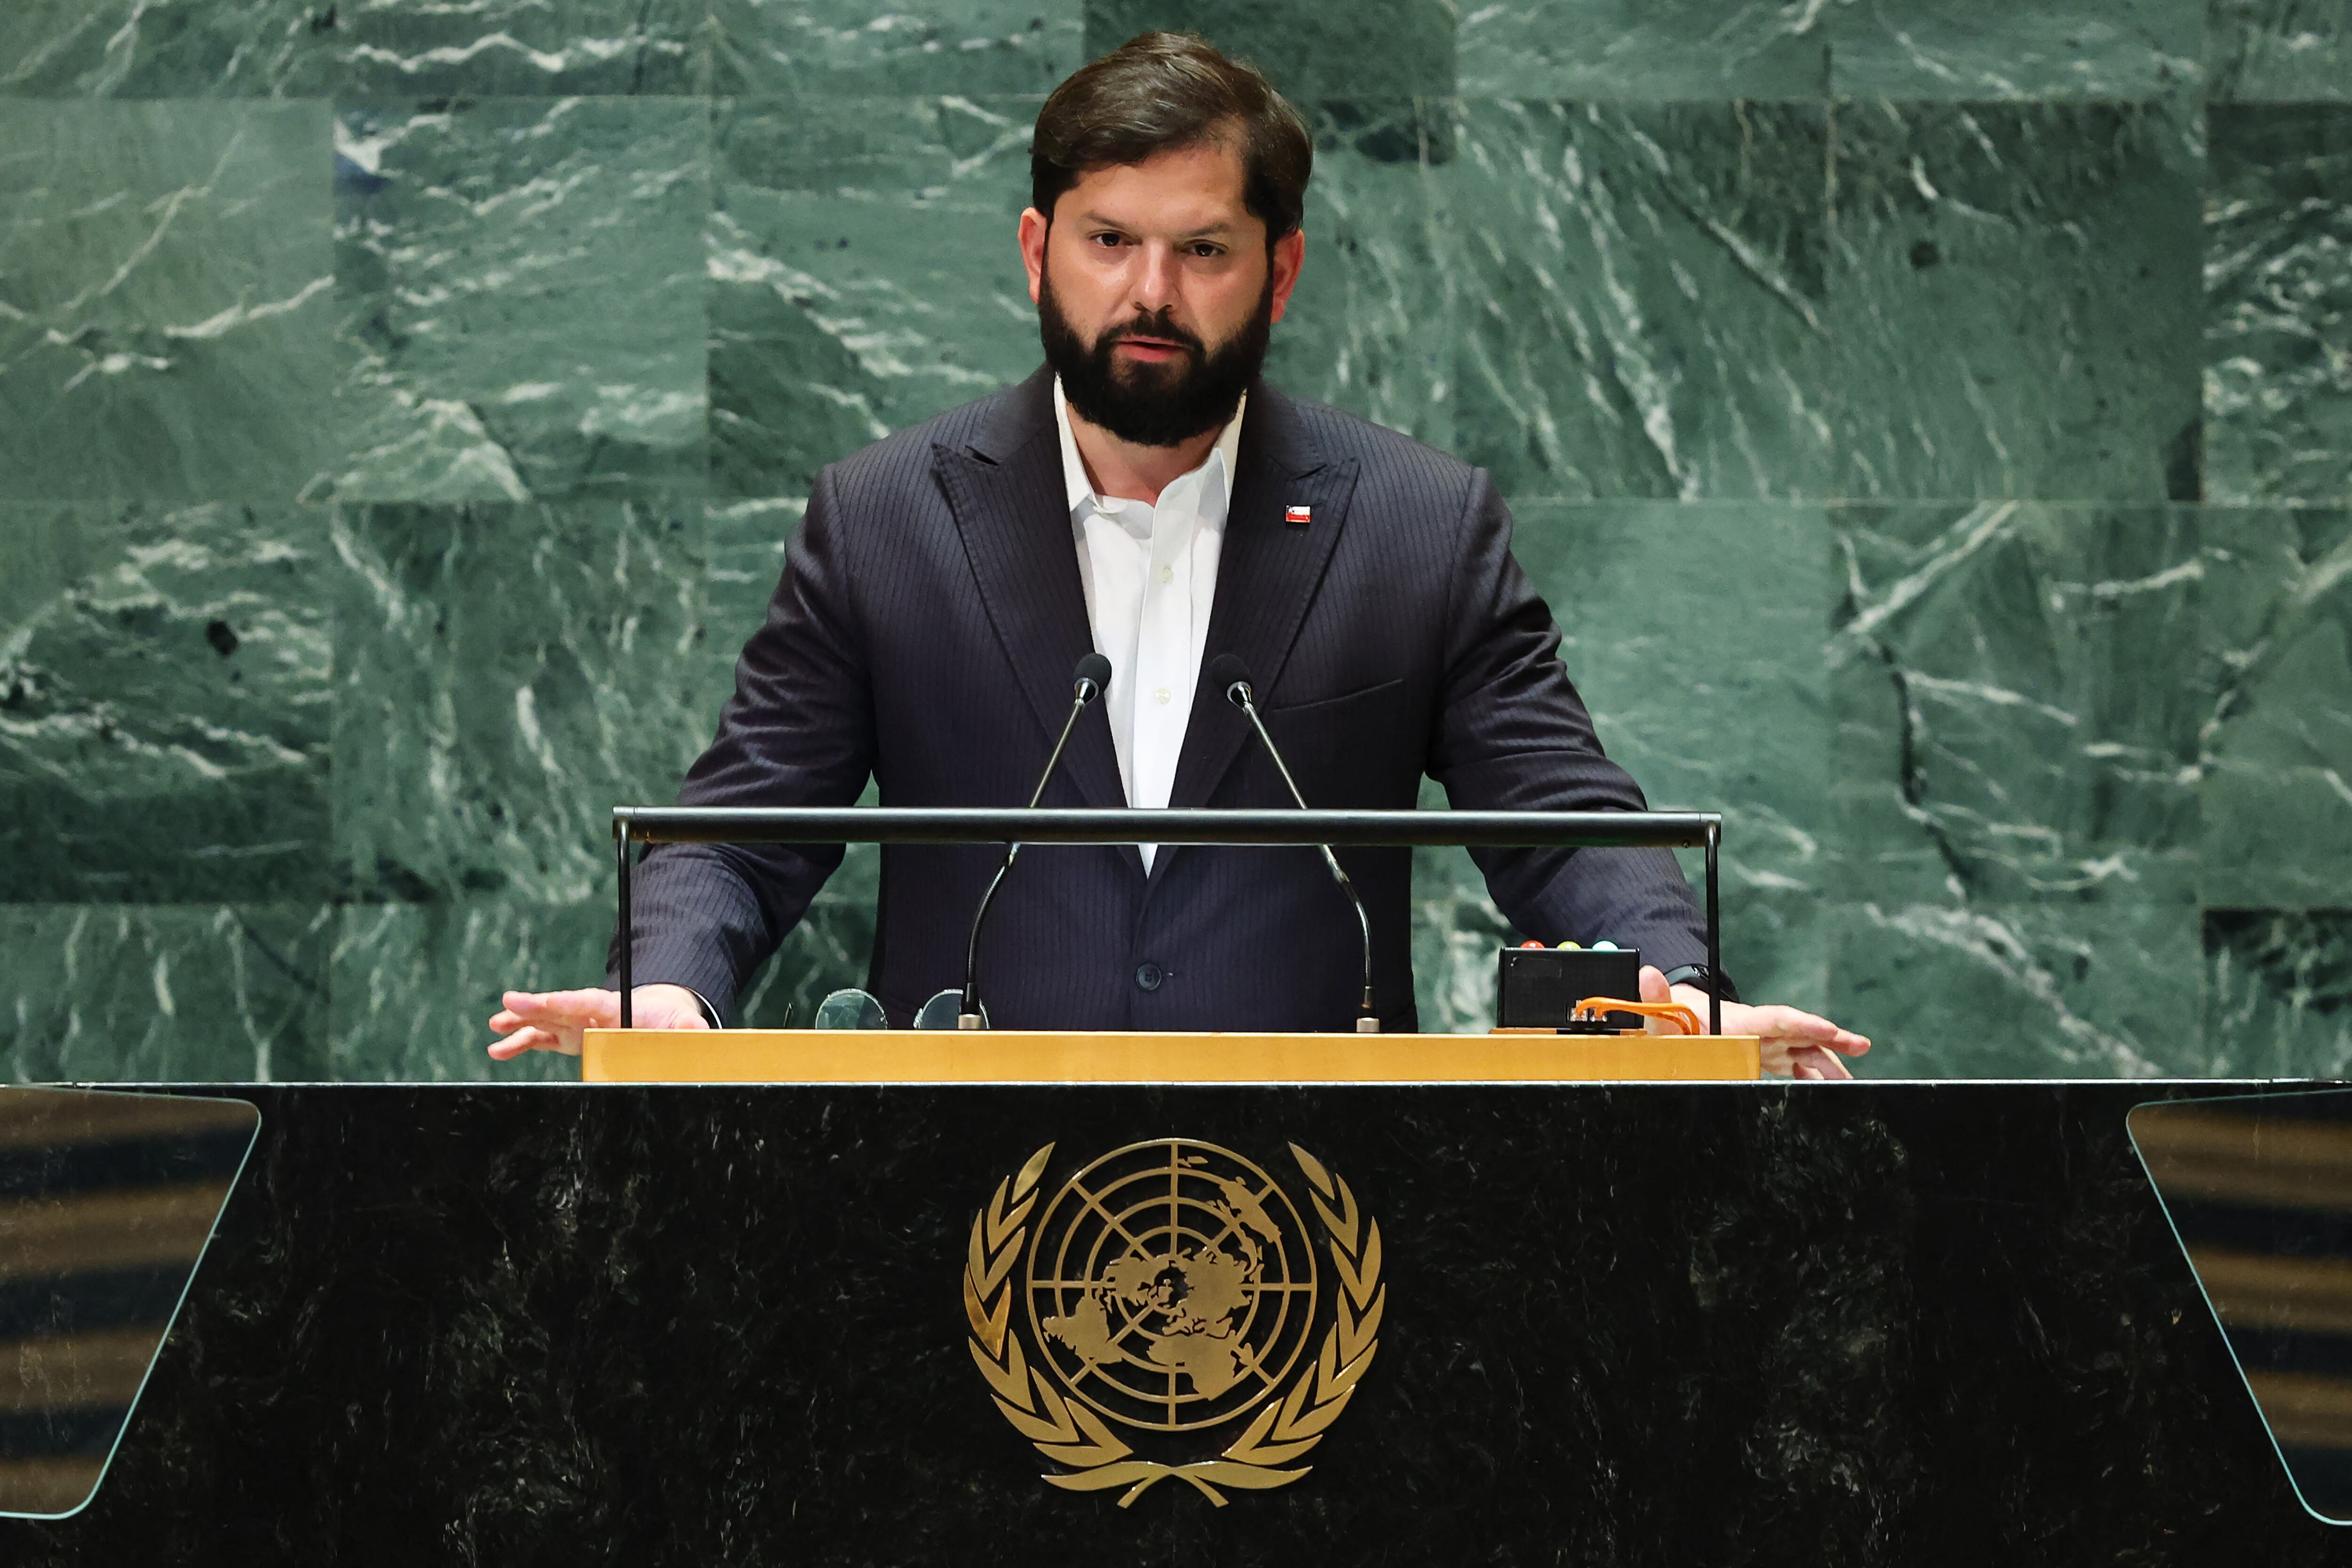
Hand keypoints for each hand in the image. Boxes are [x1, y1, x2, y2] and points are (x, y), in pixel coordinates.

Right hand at [486, 984, 708, 1059]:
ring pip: (545, 1021)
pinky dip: (521, 1043)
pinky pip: (542, 1039)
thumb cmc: (669, 1019)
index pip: (588, 1002)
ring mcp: (577, 1024)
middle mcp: (590, 1013)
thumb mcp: (684, 1023)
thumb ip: (688, 1027)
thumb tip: (697, 1030)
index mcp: (616, 1008)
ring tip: (495, 1026)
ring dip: (521, 1023)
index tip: (544, 1000)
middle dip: (535, 1005)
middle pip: (560, 1007)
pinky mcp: (570, 1037)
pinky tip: (499, 1049)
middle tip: (508, 1003)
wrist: (658, 1014)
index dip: (565, 1001)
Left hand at [1637, 965, 1869, 1079]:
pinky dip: (1810, 1074)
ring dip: (1827, 1062)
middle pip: (1799, 1032)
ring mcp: (1762, 1041)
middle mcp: (1757, 1029)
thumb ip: (1656, 997)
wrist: (1674, 1017)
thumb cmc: (1673, 1018)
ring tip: (1852, 1079)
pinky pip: (1791, 1063)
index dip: (1803, 1023)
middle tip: (1861, 1045)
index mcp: (1738, 1021)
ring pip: (1801, 1049)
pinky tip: (1826, 1087)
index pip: (1775, 1019)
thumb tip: (1647, 972)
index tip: (1829, 1029)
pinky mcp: (1761, 1054)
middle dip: (1830, 1039)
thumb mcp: (1662, 1011)